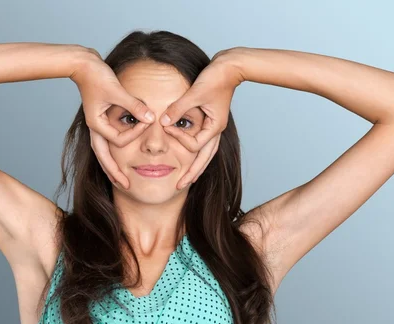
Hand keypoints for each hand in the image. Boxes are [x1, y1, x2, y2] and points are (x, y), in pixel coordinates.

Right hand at [70, 48, 155, 188]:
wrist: (83, 64)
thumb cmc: (97, 76)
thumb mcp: (117, 91)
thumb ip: (134, 106)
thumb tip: (150, 118)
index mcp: (96, 124)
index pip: (118, 141)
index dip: (134, 135)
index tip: (147, 123)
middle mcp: (95, 128)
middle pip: (104, 158)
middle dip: (115, 173)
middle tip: (127, 186)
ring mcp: (97, 126)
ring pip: (104, 153)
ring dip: (114, 165)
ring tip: (123, 179)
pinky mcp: (101, 120)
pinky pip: (109, 141)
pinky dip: (117, 150)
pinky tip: (125, 156)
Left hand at [158, 49, 243, 188]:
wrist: (230, 67)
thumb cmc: (215, 78)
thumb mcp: (195, 93)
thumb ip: (178, 109)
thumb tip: (163, 122)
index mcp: (215, 127)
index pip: (195, 145)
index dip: (179, 139)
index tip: (166, 128)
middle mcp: (216, 130)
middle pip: (204, 159)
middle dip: (192, 173)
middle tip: (179, 186)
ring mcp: (215, 127)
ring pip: (206, 154)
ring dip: (195, 167)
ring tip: (185, 180)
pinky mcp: (211, 121)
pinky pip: (203, 143)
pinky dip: (195, 152)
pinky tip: (188, 157)